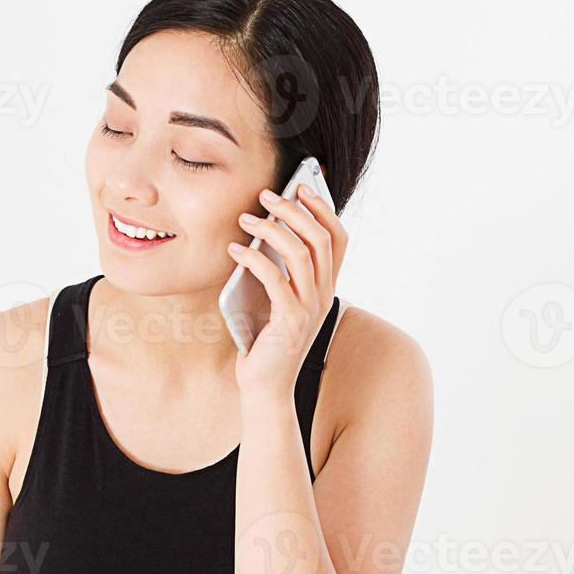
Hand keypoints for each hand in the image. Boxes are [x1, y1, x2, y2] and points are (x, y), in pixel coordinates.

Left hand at [227, 176, 347, 398]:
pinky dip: (253, 258)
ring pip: (300, 252)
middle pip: (320, 237)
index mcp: (326, 286)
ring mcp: (310, 308)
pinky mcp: (289, 320)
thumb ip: (281, 271)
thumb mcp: (280, 300)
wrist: (266, 387)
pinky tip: (235, 251)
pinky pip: (274, 278)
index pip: (339, 238)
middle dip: (293, 210)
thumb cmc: (267, 341)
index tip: (302, 186)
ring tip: (246, 219)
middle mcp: (324, 294)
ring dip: (271, 229)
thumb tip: (263, 230)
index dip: (323, 208)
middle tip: (266, 195)